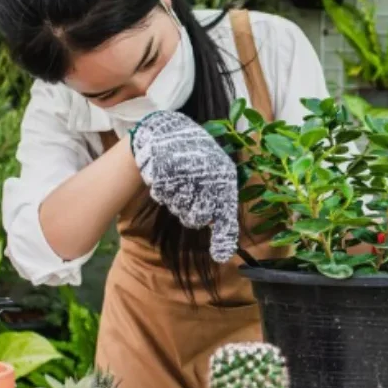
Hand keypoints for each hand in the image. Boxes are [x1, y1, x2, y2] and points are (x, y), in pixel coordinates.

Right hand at [130, 111, 238, 262]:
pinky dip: (162, 189)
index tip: (220, 256)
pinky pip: (162, 195)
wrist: (169, 131)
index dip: (223, 236)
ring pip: (178, 207)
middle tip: (189, 195)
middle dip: (190, 212)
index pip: (225, 213)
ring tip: (178, 179)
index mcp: (225, 177)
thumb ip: (222, 216)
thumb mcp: (216, 184)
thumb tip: (224, 255)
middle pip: (196, 218)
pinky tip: (167, 174)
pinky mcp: (165, 168)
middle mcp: (209, 174)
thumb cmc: (196, 162)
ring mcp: (187, 171)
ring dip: (175, 199)